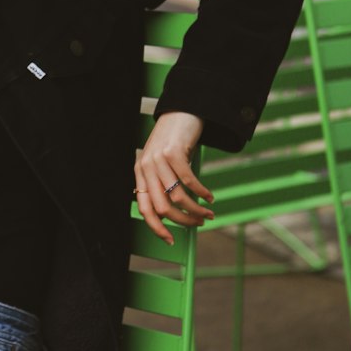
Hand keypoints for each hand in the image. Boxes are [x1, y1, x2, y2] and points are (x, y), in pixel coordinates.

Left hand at [134, 111, 214, 242]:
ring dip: (196, 209)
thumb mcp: (161, 163)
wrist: (180, 111)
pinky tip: (210, 197)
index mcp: (140, 174)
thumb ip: (162, 183)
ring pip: (177, 197)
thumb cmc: (173, 140)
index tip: (170, 239)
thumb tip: (175, 212)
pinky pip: (189, 181)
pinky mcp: (174, 152)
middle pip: (162, 207)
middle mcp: (146, 168)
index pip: (144, 209)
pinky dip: (202, 192)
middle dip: (182, 221)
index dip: (156, 227)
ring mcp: (159, 160)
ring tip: (208, 213)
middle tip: (198, 223)